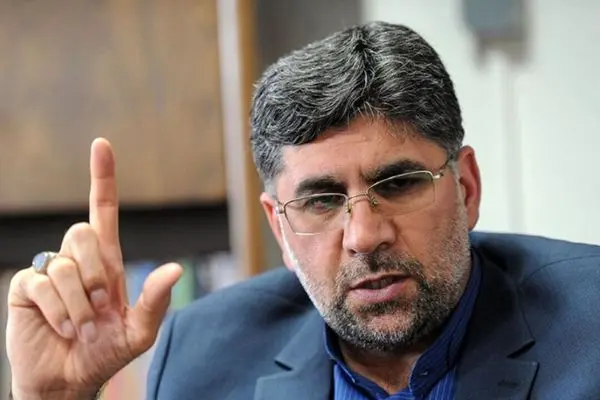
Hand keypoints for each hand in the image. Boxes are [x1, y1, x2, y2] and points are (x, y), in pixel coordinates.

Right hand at [6, 138, 182, 399]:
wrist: (71, 379)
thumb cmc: (106, 352)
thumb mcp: (139, 332)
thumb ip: (155, 301)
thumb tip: (175, 268)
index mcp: (106, 261)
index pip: (104, 210)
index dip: (103, 178)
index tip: (102, 145)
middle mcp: (78, 260)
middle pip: (82, 232)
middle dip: (95, 273)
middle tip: (100, 308)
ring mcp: (50, 271)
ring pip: (64, 262)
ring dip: (78, 302)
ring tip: (82, 326)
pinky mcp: (26, 287)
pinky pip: (40, 282)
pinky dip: (57, 310)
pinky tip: (62, 328)